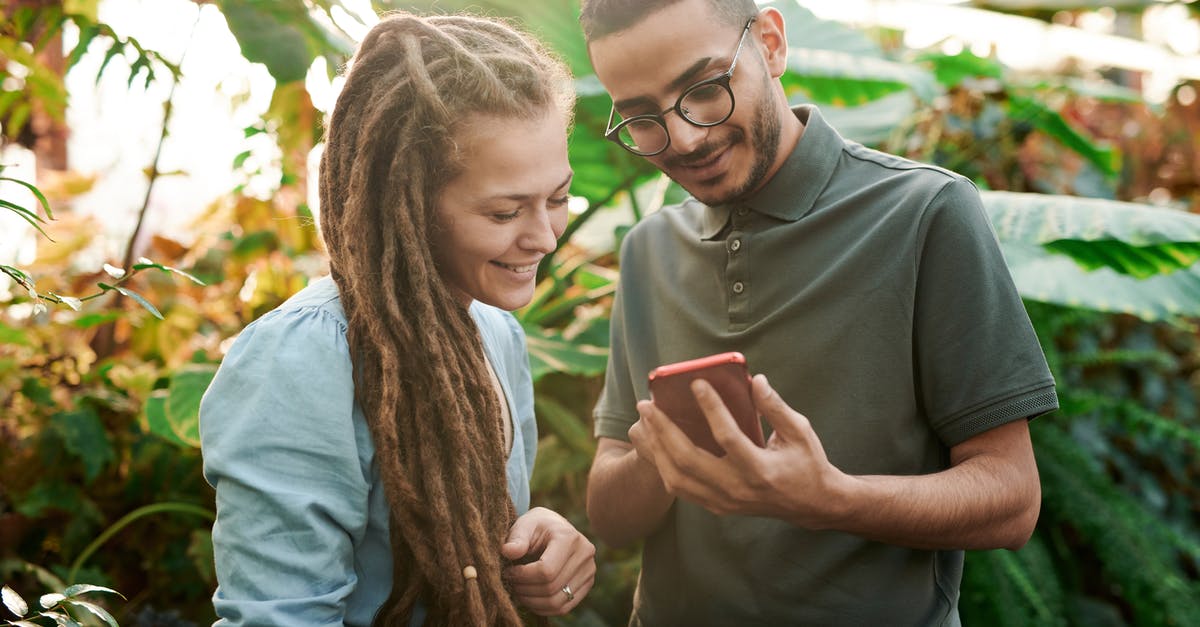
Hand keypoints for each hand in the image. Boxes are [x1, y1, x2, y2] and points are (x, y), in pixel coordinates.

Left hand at [501, 507, 595, 615]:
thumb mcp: (524, 525)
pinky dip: (543, 608)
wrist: (554, 528)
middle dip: (525, 589)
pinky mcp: (588, 583)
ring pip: (557, 602)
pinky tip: (530, 598)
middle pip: (551, 587)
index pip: (546, 570)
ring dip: (532, 602)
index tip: (508, 572)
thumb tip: (507, 552)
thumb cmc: (536, 527)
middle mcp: (585, 554)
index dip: (523, 576)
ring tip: (519, 591)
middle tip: (511, 583)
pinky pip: (564, 607)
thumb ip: (516, 538)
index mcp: (569, 537)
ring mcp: (589, 570)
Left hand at [630, 374, 849, 527]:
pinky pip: (681, 489)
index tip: (696, 383)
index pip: (728, 437)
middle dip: (663, 430)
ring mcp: (725, 501)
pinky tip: (655, 445)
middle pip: (689, 460)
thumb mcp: (800, 431)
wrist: (812, 505)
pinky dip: (663, 466)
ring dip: (656, 449)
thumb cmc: (807, 462)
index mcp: (761, 470)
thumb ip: (776, 406)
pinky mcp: (718, 506)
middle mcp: (738, 489)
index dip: (711, 408)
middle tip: (647, 404)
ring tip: (645, 422)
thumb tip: (754, 380)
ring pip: (677, 478)